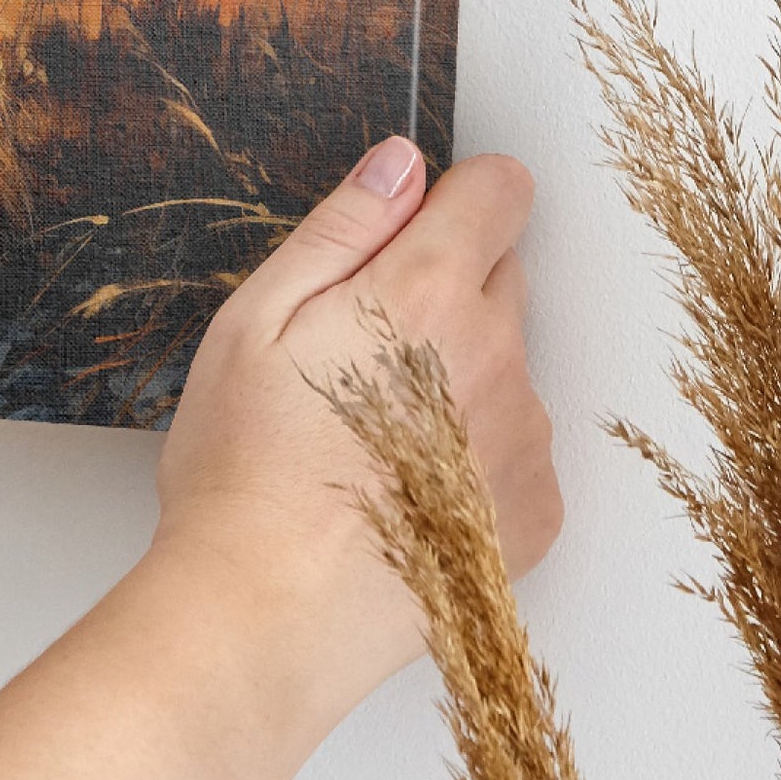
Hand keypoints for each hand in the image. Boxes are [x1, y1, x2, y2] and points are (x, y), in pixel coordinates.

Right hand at [153, 139, 561, 720]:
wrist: (268, 615)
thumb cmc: (245, 469)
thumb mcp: (256, 319)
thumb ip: (342, 227)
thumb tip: (401, 163)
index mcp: (427, 292)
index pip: (501, 190)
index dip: (452, 197)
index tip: (408, 232)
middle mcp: (498, 356)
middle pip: (501, 275)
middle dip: (442, 289)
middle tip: (356, 351)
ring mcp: (524, 439)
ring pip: (505, 365)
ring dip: (458, 376)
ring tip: (369, 436)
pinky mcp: (535, 512)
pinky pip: (515, 447)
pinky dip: (473, 455)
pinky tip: (402, 488)